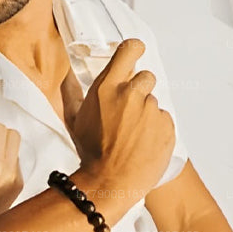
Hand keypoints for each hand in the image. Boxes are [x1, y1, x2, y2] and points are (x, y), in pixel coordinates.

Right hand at [67, 39, 175, 200]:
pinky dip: (157, 131)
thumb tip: (64, 73)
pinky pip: (164, 122)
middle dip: (140, 90)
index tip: (136, 52)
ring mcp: (152, 110)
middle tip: (129, 112)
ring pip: (153, 103)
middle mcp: (132, 93)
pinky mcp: (167, 127)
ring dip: (146, 114)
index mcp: (108, 86)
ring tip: (134, 136)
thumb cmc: (91, 151)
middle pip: (146, 77)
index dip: (135, 49)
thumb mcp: (75, 118)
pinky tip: (143, 145)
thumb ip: (71, 92)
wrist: (110, 182)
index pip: (130, 49)